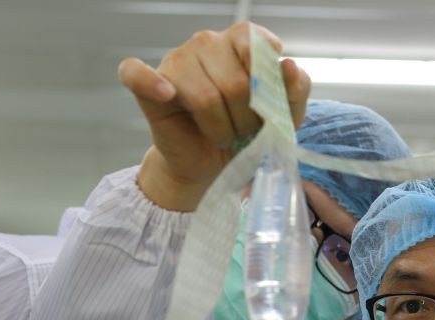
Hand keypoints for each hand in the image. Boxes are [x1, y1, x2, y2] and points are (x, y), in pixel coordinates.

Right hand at [118, 22, 311, 210]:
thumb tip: (289, 66)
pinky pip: (138, 74)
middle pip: (236, 82)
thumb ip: (296, 89)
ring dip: (220, 129)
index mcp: (241, 41)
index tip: (266, 107)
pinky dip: (151, 83)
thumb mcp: (285, 116)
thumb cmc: (249, 133)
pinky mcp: (148, 85)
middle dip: (246, 119)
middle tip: (245, 132)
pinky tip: (168, 94)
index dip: (265, 85)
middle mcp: (207, 42)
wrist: (215, 164)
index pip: (256, 44)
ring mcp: (177, 60)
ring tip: (222, 135)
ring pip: (205, 98)